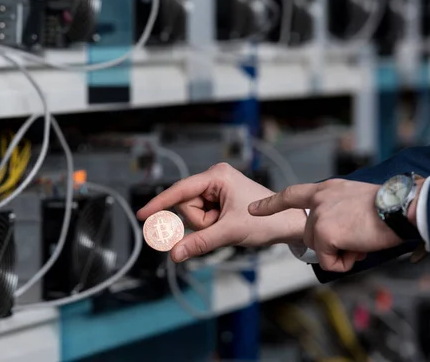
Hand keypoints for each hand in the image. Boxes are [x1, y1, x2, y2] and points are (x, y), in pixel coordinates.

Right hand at [136, 163, 306, 262]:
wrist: (288, 224)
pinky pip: (202, 216)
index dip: (160, 203)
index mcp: (217, 176)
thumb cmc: (265, 221)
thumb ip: (200, 242)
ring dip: (206, 225)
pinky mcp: (219, 199)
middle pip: (186, 205)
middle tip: (221, 225)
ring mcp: (216, 189)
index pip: (180, 191)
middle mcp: (214, 178)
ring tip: (227, 224)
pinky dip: (210, 225)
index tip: (142, 214)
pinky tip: (226, 224)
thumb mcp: (229, 232)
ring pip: (193, 213)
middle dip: (200, 221)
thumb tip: (175, 254)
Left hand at [248, 179, 402, 271]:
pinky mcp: (324, 233)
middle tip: (358, 237)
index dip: (271, 204)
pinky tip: (360, 248)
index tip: (254, 209)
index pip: (291, 194)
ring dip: (340, 253)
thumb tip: (338, 236)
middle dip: (330, 244)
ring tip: (362, 239)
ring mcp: (319, 216)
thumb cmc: (389, 206)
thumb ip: (338, 211)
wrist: (401, 206)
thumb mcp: (355, 200)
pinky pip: (327, 262)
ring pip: (318, 249)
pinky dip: (343, 263)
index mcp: (326, 189)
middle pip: (309, 235)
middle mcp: (319, 200)